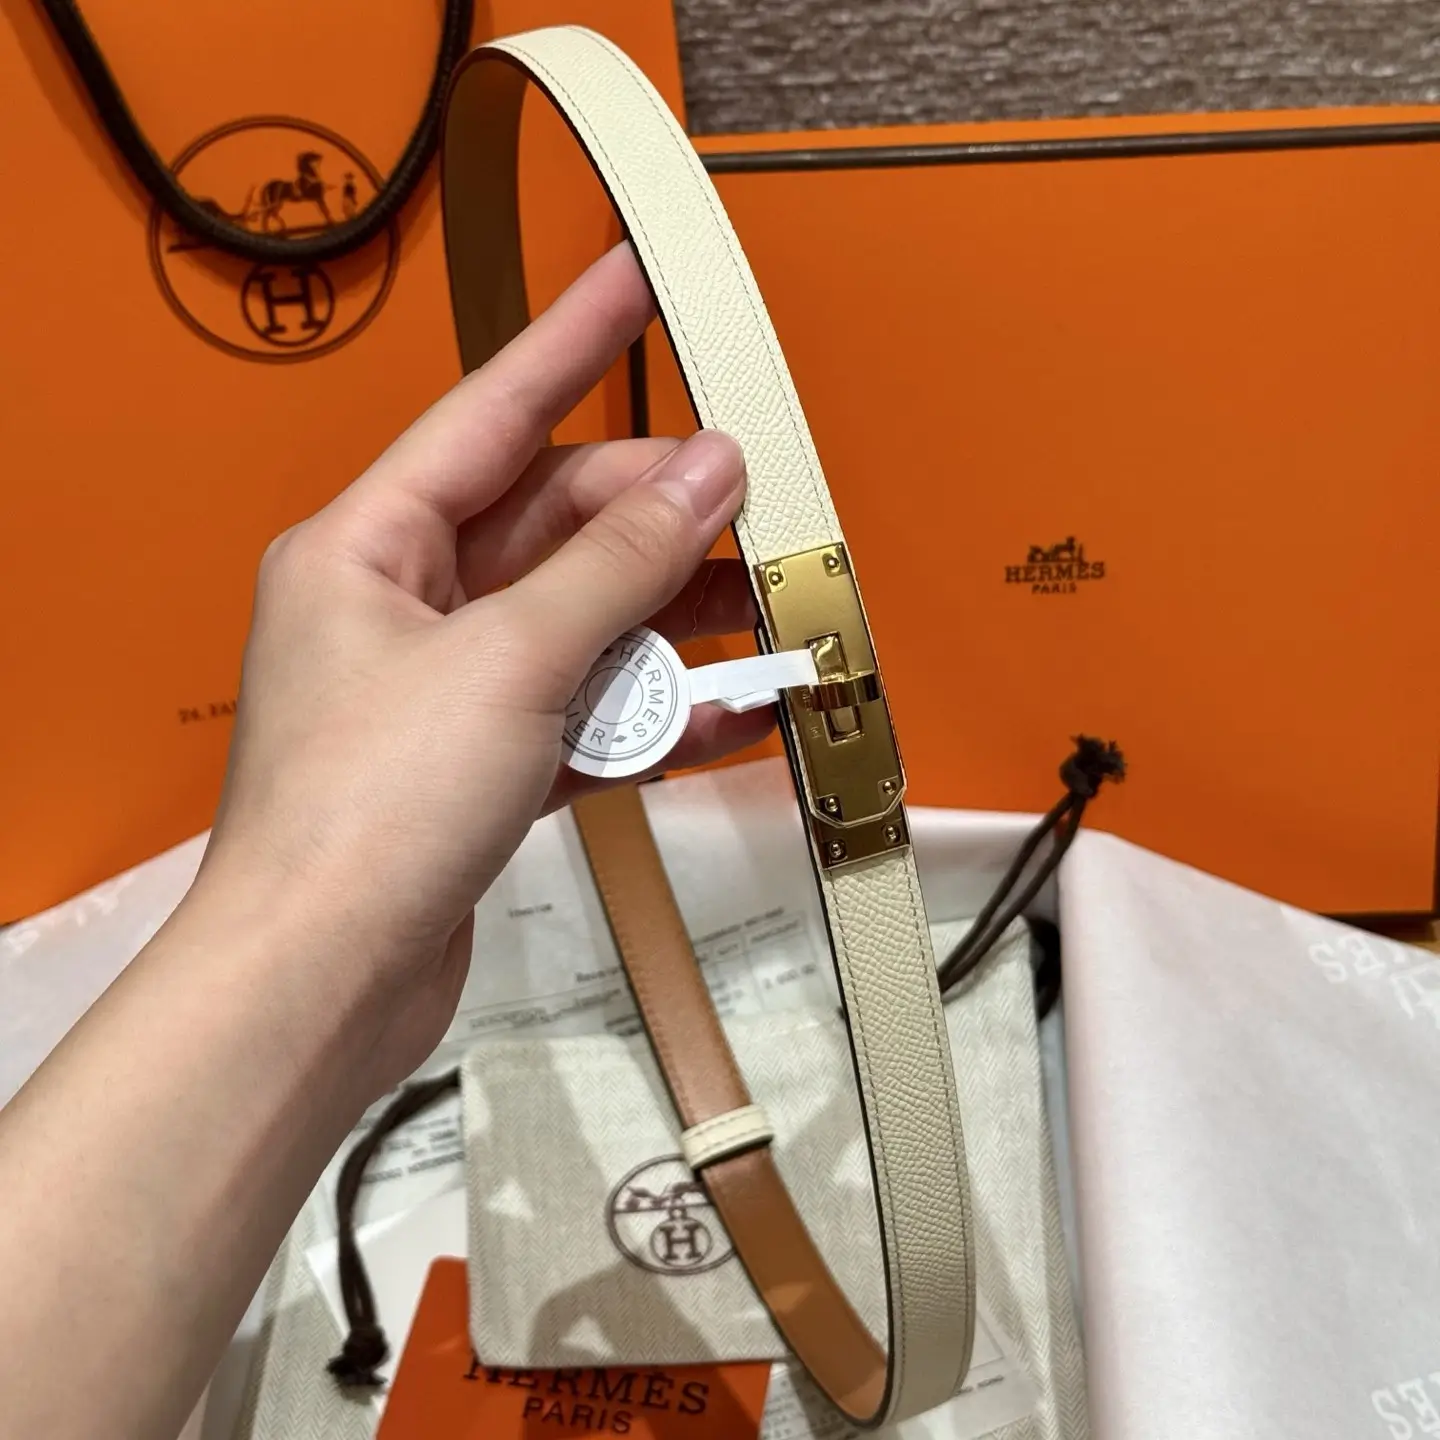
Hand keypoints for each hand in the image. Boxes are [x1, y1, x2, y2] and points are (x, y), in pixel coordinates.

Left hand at [194, 244, 770, 1094]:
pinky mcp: (482, 766)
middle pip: (552, 528)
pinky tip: (732, 713)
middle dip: (657, 518)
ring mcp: (445, 689)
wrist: (323, 985)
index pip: (490, 413)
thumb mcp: (511, 661)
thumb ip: (617, 563)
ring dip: (670, 625)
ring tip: (766, 611)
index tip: (639, 278)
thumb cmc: (375, 808)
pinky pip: (583, 711)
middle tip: (758, 503)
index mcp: (368, 546)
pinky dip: (649, 713)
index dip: (571, 341)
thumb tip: (708, 470)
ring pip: (580, 623)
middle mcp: (401, 605)